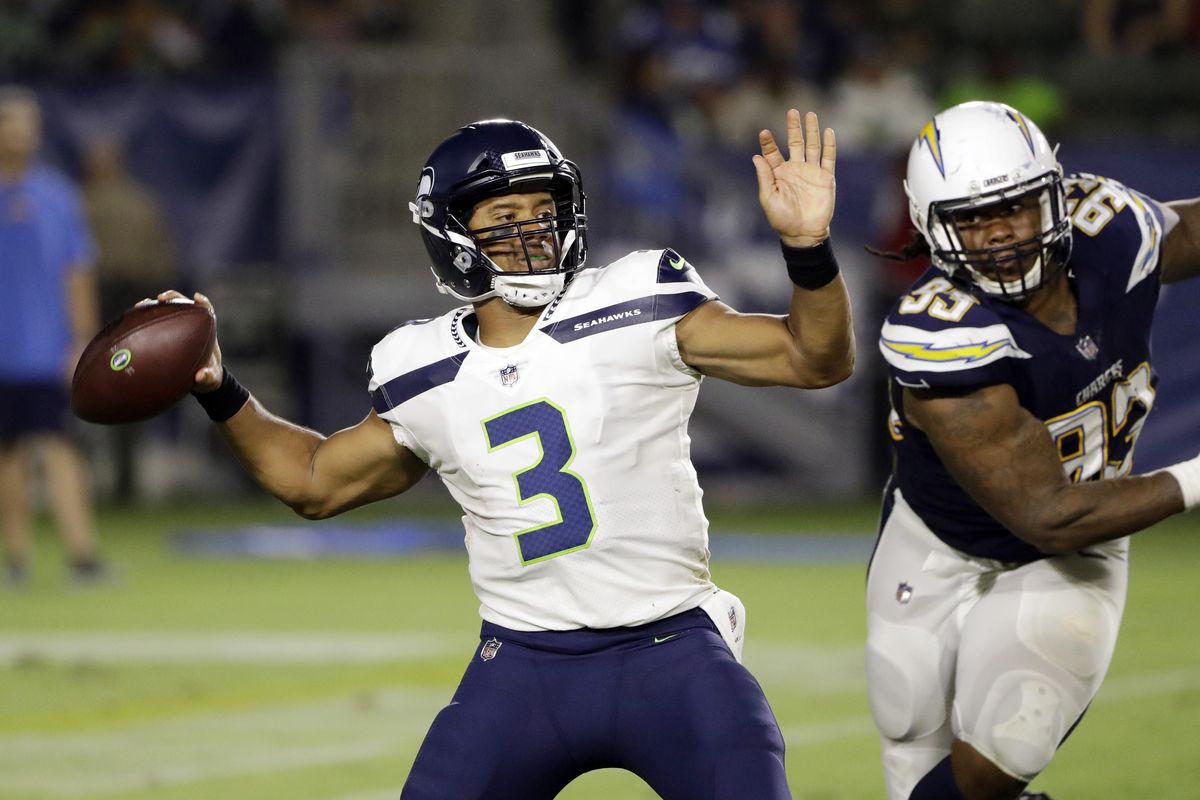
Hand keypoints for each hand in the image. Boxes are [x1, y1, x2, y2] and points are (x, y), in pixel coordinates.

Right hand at [144, 290, 223, 391]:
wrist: (201, 380)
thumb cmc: (208, 376)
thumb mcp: (211, 379)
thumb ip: (208, 377)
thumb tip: (200, 376)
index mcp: (205, 332)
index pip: (206, 311)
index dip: (203, 303)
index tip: (197, 298)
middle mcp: (191, 326)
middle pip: (183, 304)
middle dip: (172, 297)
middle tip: (161, 298)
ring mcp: (178, 328)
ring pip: (167, 310)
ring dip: (155, 305)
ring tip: (141, 305)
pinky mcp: (166, 333)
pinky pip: (155, 323)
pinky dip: (145, 319)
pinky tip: (132, 319)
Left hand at [753, 109, 835, 246]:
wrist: (804, 234)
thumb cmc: (782, 219)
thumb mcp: (769, 198)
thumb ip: (764, 177)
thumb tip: (756, 156)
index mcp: (779, 174)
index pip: (773, 153)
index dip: (769, 142)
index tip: (764, 132)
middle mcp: (795, 169)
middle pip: (795, 143)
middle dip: (793, 128)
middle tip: (792, 111)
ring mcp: (811, 172)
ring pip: (812, 146)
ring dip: (811, 131)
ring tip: (810, 114)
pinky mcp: (825, 178)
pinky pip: (828, 158)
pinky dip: (829, 145)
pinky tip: (828, 131)